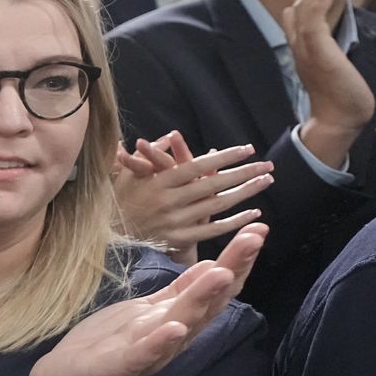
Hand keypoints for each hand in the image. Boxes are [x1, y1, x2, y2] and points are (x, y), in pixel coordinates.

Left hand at [27, 223, 267, 375]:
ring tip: (221, 274)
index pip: (214, 288)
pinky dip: (160, 342)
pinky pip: (142, 354)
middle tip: (252, 240)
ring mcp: (147, 352)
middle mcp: (171, 336)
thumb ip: (181, 292)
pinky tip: (174, 328)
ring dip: (202, 299)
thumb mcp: (149, 309)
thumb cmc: (109, 341)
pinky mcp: (119, 366)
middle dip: (231, 270)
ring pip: (182, 324)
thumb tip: (215, 266)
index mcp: (176, 319)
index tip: (257, 231)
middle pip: (207, 302)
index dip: (236, 261)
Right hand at [112, 132, 272, 264]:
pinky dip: (234, 223)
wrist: (108, 234)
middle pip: (213, 185)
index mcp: (158, 181)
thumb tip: (173, 136)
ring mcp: (174, 222)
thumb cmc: (119, 198)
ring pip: (216, 207)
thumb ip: (152, 153)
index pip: (197, 166)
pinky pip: (211, 231)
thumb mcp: (129, 171)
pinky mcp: (177, 239)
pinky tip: (253, 213)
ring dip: (244, 194)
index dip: (224, 157)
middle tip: (267, 165)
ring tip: (265, 182)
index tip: (247, 149)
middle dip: (243, 174)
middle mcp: (168, 201)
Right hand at [285, 0, 375, 165]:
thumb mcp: (338, 60)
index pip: (302, 2)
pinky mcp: (317, 53)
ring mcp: (305, 47)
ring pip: (305, 2)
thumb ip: (334, 41)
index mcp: (303, 41)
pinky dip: (319, 1)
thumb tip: (341, 31)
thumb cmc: (343, 94)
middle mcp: (298, 41)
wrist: (340, 120)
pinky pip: (311, 21)